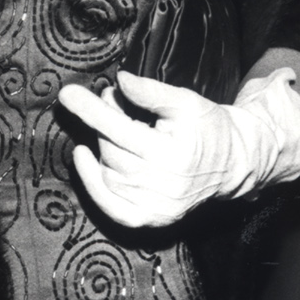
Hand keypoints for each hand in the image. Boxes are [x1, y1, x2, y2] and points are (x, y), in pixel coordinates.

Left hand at [58, 66, 299, 230]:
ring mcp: (157, 206)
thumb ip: (152, 92)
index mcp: (173, 152)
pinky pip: (111, 206)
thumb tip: (120, 81)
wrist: (233, 163)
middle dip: (102, 123)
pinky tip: (84, 158)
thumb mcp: (186, 101)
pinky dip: (92, 184)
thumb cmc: (208, 126)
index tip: (66, 93)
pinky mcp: (152, 219)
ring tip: (113, 128)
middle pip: (111, 149)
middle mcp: (163, 184)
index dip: (90, 109)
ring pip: (109, 172)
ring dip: (102, 147)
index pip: (118, 128)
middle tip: (108, 101)